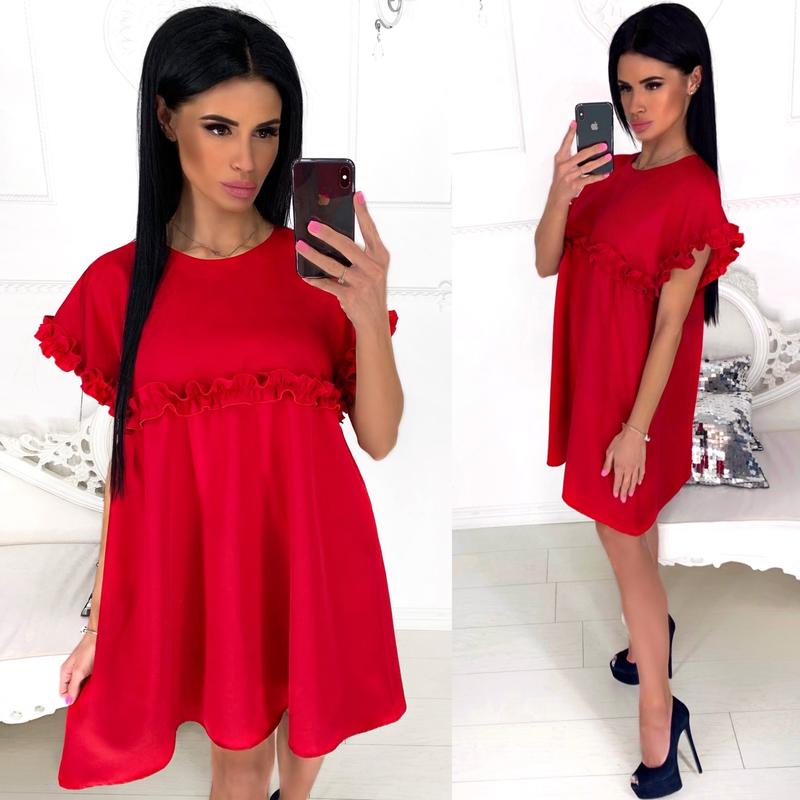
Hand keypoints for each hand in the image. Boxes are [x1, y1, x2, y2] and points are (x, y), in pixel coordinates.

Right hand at [59, 632, 95, 704]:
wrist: (102, 635)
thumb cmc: (89, 648)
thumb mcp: (78, 671)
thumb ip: (73, 686)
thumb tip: (69, 700)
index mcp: (65, 672)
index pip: (63, 692)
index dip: (70, 698)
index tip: (77, 703)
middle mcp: (72, 671)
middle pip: (73, 689)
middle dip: (79, 694)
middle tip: (86, 697)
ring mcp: (82, 668)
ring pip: (82, 684)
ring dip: (87, 687)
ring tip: (93, 688)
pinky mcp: (91, 666)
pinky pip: (90, 679)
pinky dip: (93, 681)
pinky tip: (98, 681)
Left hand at [295, 190, 390, 334]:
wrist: (374, 322)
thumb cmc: (371, 293)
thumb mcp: (373, 270)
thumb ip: (360, 254)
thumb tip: (334, 236)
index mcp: (380, 258)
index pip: (371, 231)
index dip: (363, 213)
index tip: (356, 195)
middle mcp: (373, 269)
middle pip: (347, 246)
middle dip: (328, 234)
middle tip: (312, 225)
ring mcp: (362, 283)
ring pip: (333, 265)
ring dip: (314, 255)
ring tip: (300, 246)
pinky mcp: (351, 296)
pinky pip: (328, 285)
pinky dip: (315, 279)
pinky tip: (305, 273)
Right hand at [548, 120, 611, 208]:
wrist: (557, 197)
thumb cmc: (561, 179)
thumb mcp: (563, 166)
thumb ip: (572, 156)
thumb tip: (589, 147)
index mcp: (560, 159)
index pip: (566, 144)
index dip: (570, 133)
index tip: (575, 123)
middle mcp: (564, 167)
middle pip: (581, 155)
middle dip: (594, 149)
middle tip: (604, 144)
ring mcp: (569, 176)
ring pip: (587, 167)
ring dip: (599, 162)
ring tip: (608, 156)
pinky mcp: (575, 185)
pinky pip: (589, 179)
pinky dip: (599, 176)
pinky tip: (606, 173)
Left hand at [601, 425, 646, 502]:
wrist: (634, 434)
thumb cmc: (621, 441)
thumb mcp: (610, 452)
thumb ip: (607, 464)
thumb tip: (603, 474)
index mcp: (619, 466)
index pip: (618, 481)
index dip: (616, 489)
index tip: (616, 496)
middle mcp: (629, 468)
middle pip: (626, 483)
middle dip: (624, 492)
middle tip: (624, 500)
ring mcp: (636, 466)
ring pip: (634, 480)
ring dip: (632, 488)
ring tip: (631, 494)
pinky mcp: (642, 462)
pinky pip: (641, 473)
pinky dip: (640, 479)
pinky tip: (639, 483)